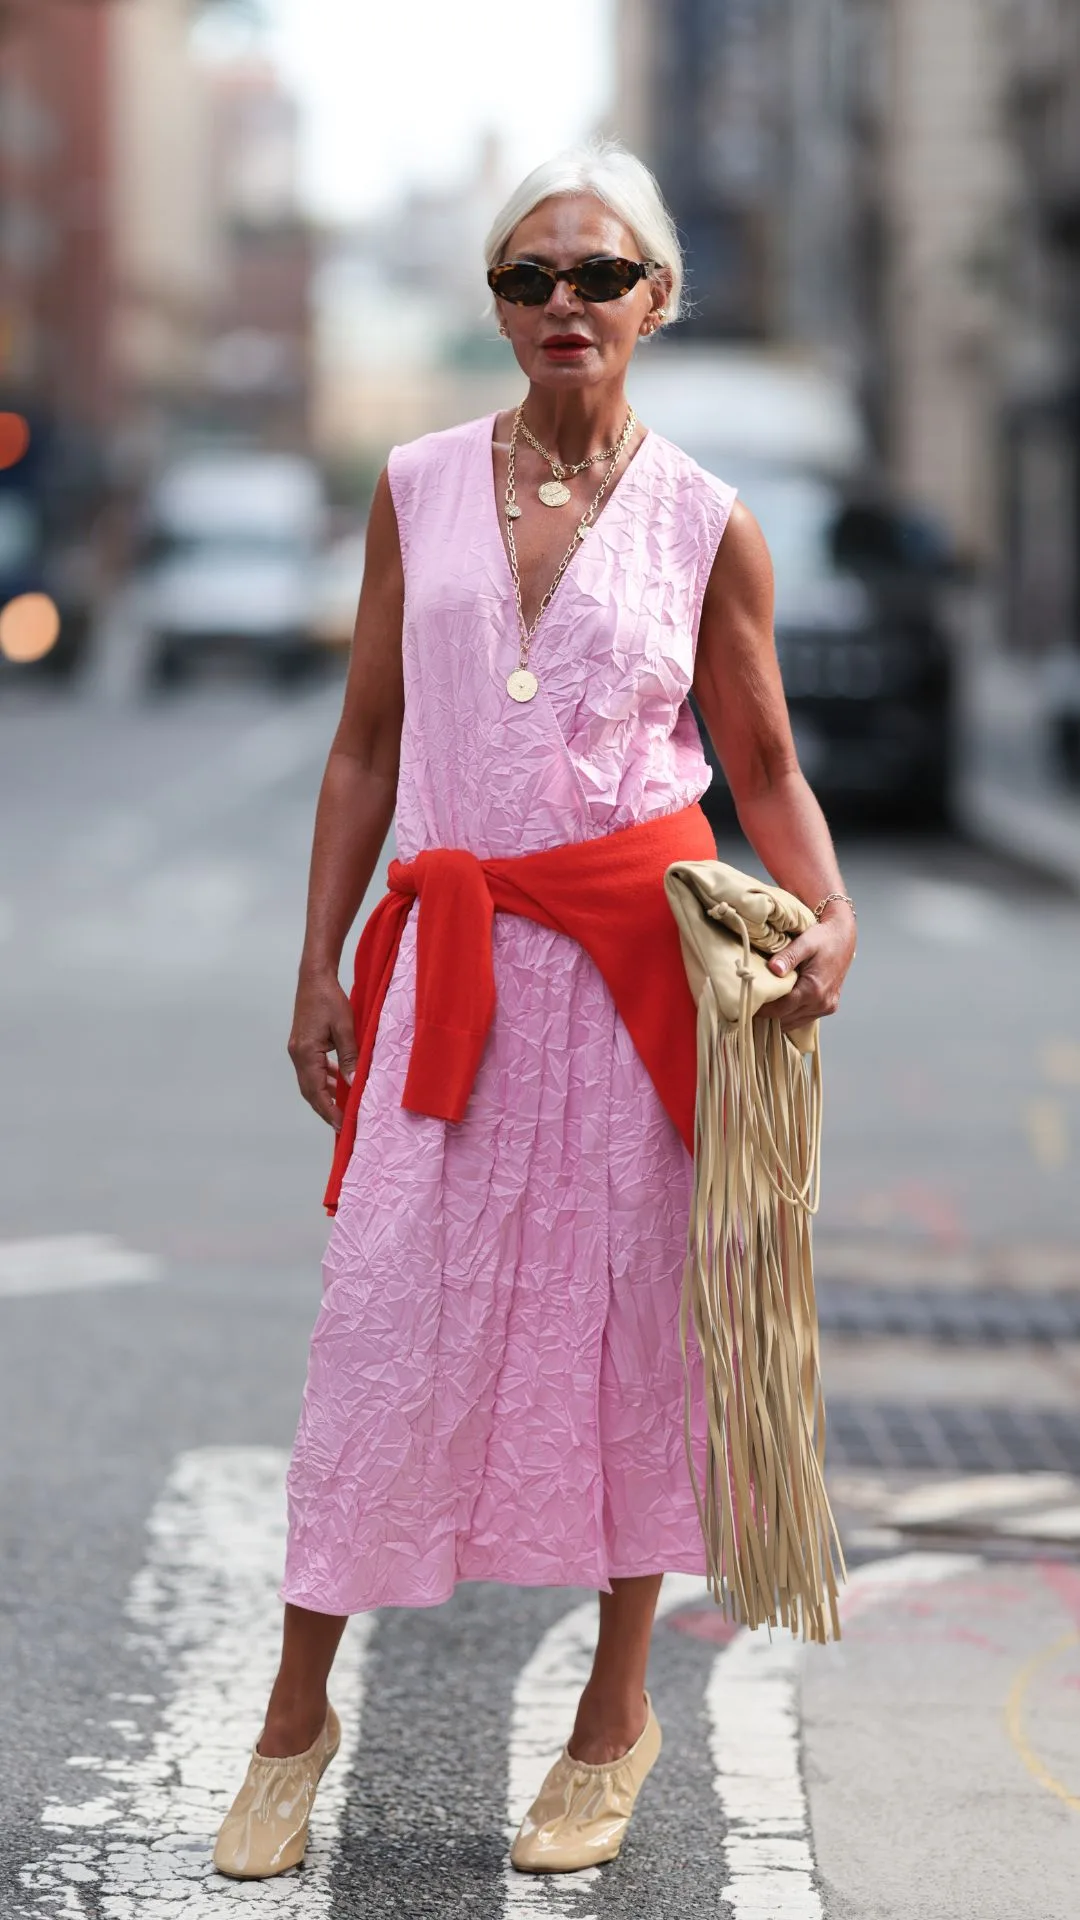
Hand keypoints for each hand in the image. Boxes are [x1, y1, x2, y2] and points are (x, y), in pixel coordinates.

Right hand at [288, 970, 357, 1128]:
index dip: (329, 1110)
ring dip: (325, 1096)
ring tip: (342, 1108)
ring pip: (310, 1082)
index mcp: (306, 1053)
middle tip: (342, 1125)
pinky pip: (312, 1070)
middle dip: (326, 1109)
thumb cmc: (329, 999)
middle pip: (310, 1091)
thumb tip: (354, 1082)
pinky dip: (324, 1080)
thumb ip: (349, 1057)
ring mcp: (298, 1050)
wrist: (314, 978)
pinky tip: (338, 1082)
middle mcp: (298, 1055)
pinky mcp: (302, 1045)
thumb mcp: (345, 1028)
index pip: (316, 1091)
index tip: (341, 1125)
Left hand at [761, 904, 855, 1033]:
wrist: (843, 936)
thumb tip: (773, 969)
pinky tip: (779, 1009)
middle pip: (787, 1019)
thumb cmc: (824, 938)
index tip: (747, 1006)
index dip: (763, 1010)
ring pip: (795, 1022)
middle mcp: (822, 1002)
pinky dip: (791, 1016)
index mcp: (814, 989)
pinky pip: (805, 1018)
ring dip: (779, 1019)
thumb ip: (788, 957)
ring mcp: (826, 1006)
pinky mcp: (828, 1006)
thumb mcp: (805, 942)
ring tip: (761, 1011)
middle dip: (768, 1017)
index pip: (781, 1009)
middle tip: (749, 1010)